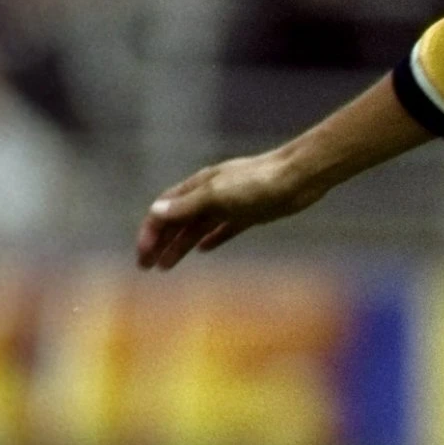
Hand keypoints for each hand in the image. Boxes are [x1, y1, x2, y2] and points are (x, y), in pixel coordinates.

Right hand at [135, 149, 329, 269]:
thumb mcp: (217, 194)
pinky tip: (204, 250)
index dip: (150, 233)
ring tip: (167, 266)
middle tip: (147, 267)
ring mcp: (230, 205)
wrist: (300, 177)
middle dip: (160, 243)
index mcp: (198, 186)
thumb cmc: (257, 182)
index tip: (143, 256)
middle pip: (177, 221)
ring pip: (198, 228)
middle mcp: (210, 195)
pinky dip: (212, 239)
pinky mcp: (250, 214)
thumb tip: (156, 211)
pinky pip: (224, 228)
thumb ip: (188, 204)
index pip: (164, 210)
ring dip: (180, 246)